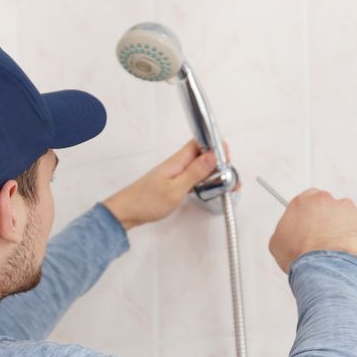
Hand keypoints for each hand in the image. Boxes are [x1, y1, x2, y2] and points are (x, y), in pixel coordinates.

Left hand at [102, 138, 239, 230]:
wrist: (126, 212)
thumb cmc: (146, 202)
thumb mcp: (175, 189)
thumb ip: (195, 173)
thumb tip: (213, 156)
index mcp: (177, 161)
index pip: (201, 143)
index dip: (216, 147)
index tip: (227, 160)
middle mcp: (177, 164)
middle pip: (203, 155)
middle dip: (219, 163)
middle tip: (230, 178)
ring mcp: (175, 173)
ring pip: (200, 167)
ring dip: (213, 174)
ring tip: (226, 185)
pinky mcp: (173, 183)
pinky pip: (193, 177)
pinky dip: (204, 182)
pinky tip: (210, 189)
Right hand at [268, 188, 356, 272]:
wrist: (321, 268)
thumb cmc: (299, 256)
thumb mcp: (277, 241)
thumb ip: (286, 227)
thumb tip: (290, 230)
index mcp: (303, 201)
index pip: (309, 198)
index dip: (311, 212)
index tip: (312, 221)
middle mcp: (325, 200)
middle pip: (329, 205)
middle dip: (328, 218)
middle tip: (323, 236)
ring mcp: (346, 208)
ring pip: (346, 214)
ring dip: (342, 226)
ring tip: (335, 245)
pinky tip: (347, 247)